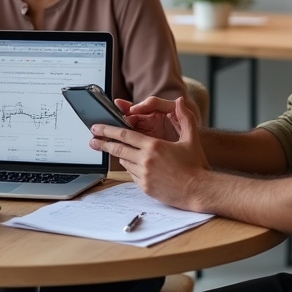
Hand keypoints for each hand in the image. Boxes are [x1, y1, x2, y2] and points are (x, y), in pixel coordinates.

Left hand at [90, 97, 210, 208]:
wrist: (199, 191)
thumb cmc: (196, 165)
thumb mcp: (191, 138)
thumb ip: (185, 117)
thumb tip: (181, 100)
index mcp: (154, 146)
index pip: (124, 135)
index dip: (108, 130)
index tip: (96, 128)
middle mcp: (146, 160)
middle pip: (118, 149)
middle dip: (103, 143)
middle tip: (92, 141)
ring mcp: (144, 175)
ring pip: (124, 162)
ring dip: (120, 155)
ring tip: (117, 151)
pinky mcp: (145, 187)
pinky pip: (132, 175)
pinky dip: (130, 168)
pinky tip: (134, 165)